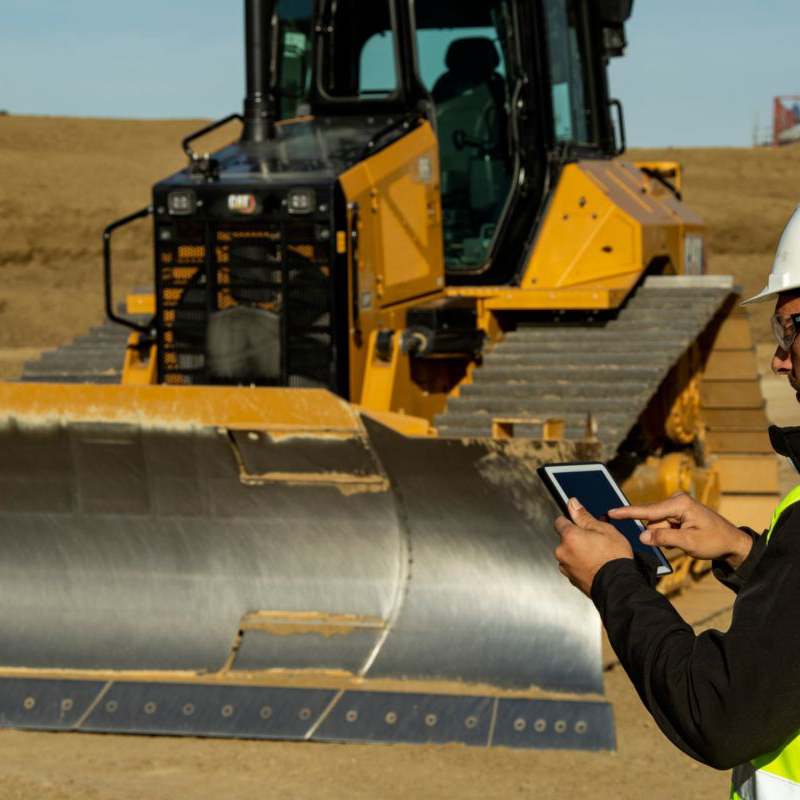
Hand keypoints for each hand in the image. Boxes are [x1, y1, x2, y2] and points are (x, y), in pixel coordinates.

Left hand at [554, 497, 632, 595]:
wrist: (619, 587)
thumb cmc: (613, 557)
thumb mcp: (603, 530)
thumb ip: (584, 516)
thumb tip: (572, 503)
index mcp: (568, 537)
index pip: (560, 521)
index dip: (571, 520)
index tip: (581, 523)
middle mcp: (562, 552)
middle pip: (566, 538)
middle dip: (578, 537)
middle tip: (597, 539)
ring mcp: (566, 567)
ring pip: (570, 553)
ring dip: (579, 551)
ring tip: (599, 554)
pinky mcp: (572, 580)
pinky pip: (574, 566)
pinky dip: (582, 564)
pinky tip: (596, 564)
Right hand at [608, 491, 751, 569]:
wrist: (731, 542)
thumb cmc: (714, 541)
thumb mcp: (689, 543)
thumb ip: (664, 538)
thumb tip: (642, 536)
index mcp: (680, 504)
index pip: (648, 510)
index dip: (628, 513)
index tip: (611, 512)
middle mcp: (676, 500)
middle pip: (652, 519)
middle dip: (657, 533)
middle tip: (677, 541)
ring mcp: (676, 505)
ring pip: (656, 523)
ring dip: (664, 535)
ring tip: (684, 540)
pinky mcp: (677, 511)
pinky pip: (662, 524)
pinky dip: (667, 533)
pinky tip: (681, 536)